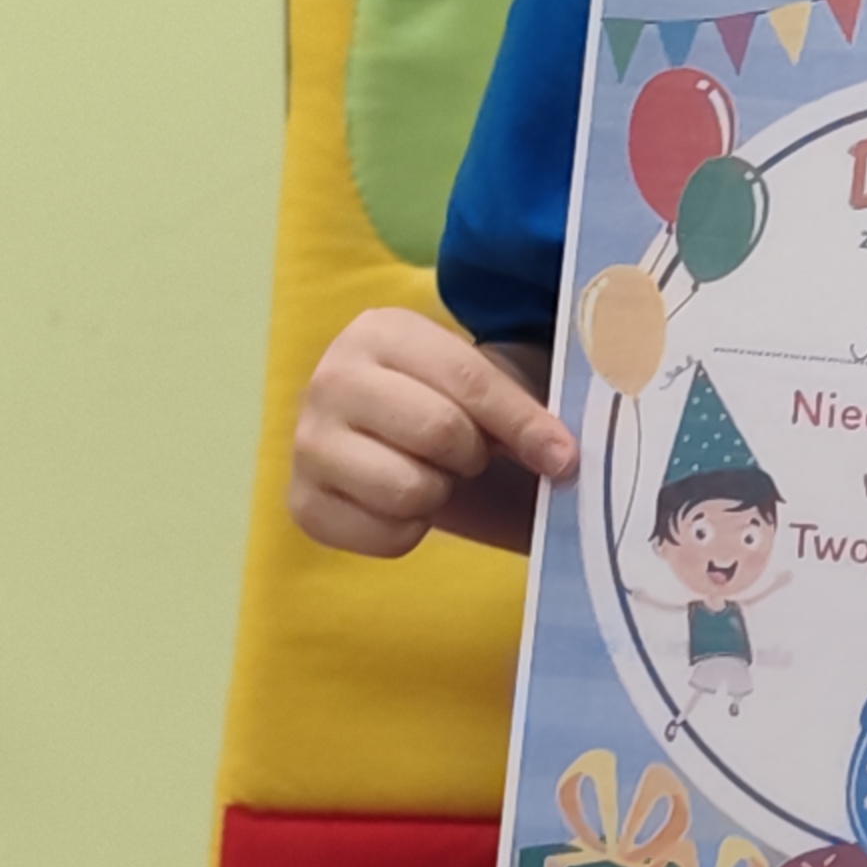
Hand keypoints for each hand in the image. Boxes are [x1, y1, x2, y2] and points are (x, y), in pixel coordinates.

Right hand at [289, 306, 575, 561]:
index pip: (469, 381)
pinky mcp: (302, 503)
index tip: (564, 457)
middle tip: (470, 454)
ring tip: (430, 471)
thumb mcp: (481, 381)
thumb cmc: (446, 400)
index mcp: (380, 330)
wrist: (385, 434)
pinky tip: (401, 501)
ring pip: (408, 489)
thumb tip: (562, 457)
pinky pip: (386, 537)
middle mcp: (330, 378)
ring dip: (439, 492)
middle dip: (472, 454)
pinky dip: (411, 530)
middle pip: (439, 432)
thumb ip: (523, 408)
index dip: (525, 424)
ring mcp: (307, 442)